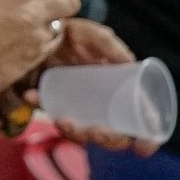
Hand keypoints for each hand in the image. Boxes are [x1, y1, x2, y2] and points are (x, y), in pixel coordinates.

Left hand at [24, 19, 160, 156]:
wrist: (35, 31)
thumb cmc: (71, 34)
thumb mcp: (90, 34)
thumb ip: (107, 44)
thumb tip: (129, 62)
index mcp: (120, 90)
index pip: (141, 120)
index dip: (146, 138)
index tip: (142, 148)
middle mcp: (102, 104)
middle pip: (114, 135)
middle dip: (109, 139)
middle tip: (98, 131)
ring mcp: (78, 108)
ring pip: (83, 134)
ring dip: (77, 133)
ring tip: (65, 120)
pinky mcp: (54, 106)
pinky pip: (50, 115)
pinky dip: (43, 108)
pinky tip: (33, 95)